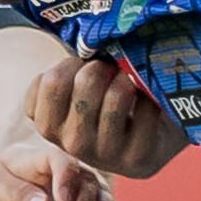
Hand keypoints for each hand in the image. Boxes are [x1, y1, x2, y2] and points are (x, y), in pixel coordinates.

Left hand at [0, 135, 120, 200]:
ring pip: (100, 194)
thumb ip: (18, 194)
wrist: (24, 170)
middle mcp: (73, 165)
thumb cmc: (10, 177)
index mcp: (45, 154)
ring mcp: (87, 182)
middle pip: (84, 182)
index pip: (60, 160)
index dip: (64, 178)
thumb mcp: (1, 185)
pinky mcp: (95, 199)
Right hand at [23, 51, 188, 179]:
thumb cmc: (105, 101)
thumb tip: (90, 43)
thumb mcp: (76, 88)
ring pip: (116, 96)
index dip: (72, 64)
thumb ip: (69, 71)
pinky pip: (146, 109)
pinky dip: (151, 96)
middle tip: (110, 69)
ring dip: (126, 79)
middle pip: (86, 83)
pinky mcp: (138, 157)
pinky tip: (148, 101)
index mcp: (49, 125)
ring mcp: (106, 154)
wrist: (148, 135)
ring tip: (127, 81)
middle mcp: (73, 145)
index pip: (51, 82)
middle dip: (103, 66)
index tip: (81, 67)